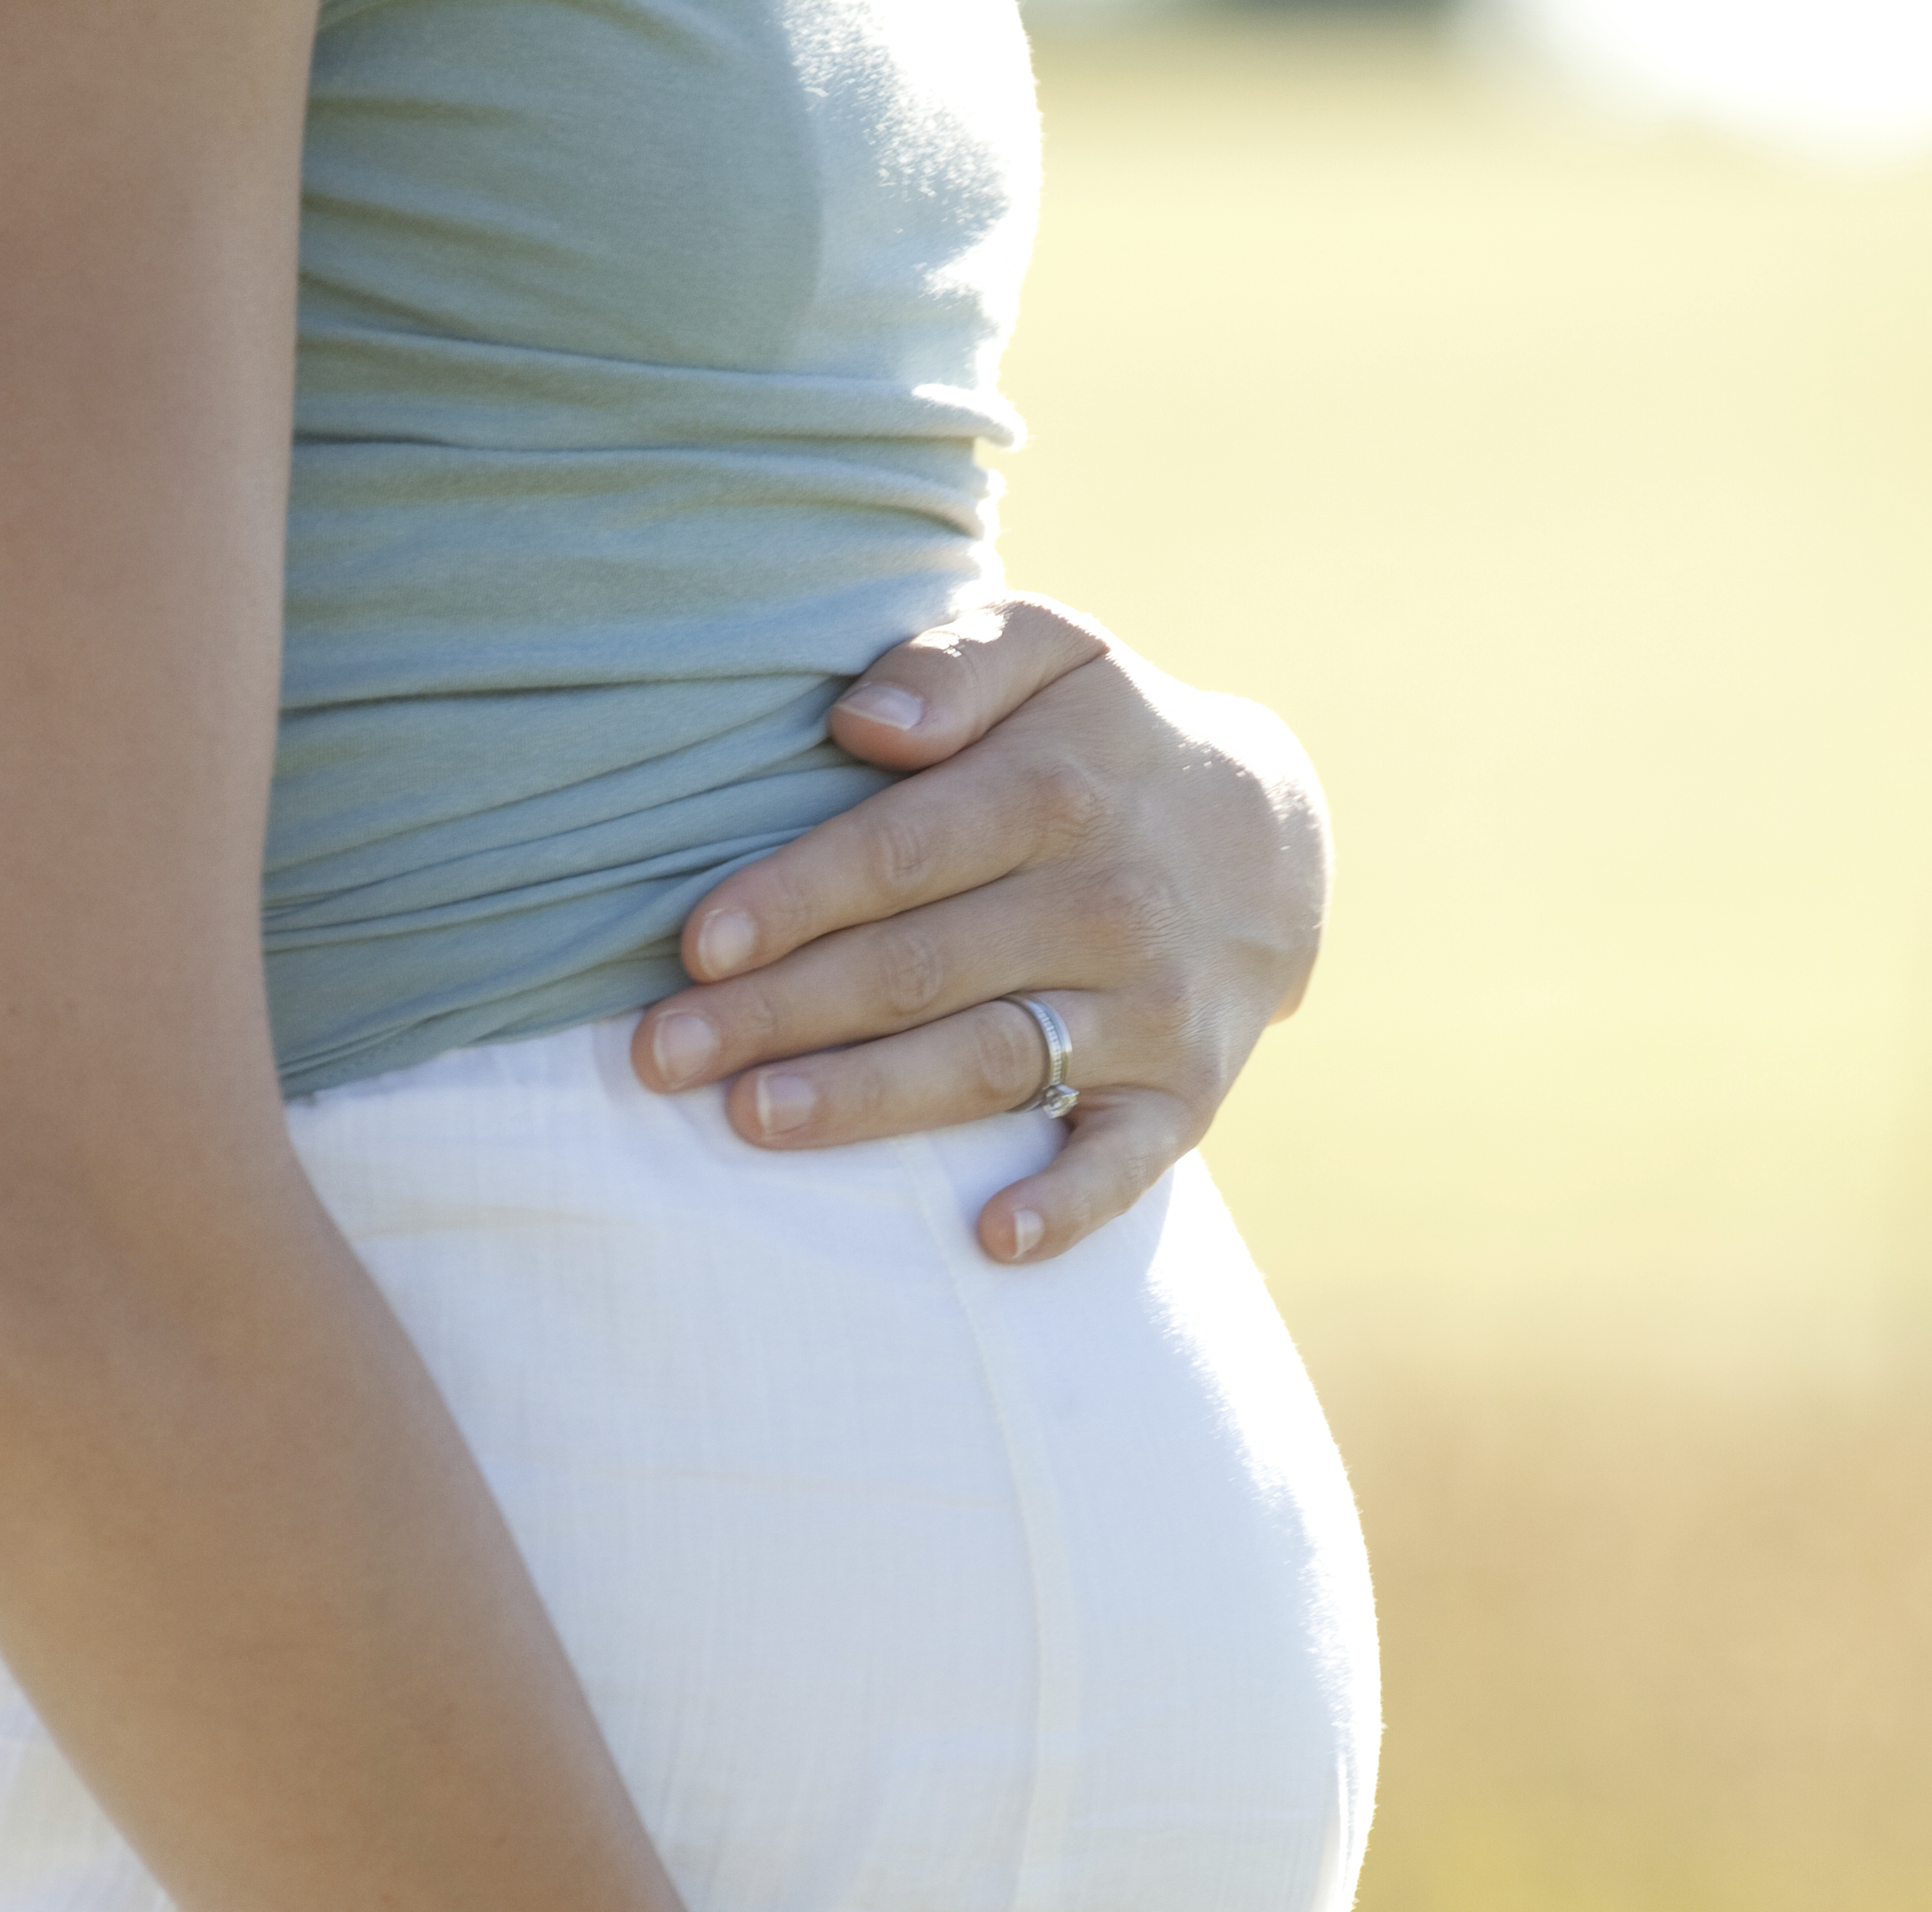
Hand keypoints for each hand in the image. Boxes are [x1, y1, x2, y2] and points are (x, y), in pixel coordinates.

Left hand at [628, 597, 1331, 1265]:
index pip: (905, 853)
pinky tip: (991, 1239)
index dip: (797, 899)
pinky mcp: (1182, 1096)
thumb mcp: (1053, 652)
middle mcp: (1108, 906)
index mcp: (1059, 793)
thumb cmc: (1102, 743)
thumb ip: (958, 661)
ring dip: (869, 1100)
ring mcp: (1147, 1011)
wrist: (1272, 841)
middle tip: (659, 1055)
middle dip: (782, 1013)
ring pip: (990, 1064)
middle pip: (921, 969)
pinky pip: (1125, 1163)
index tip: (696, 945)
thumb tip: (862, 723)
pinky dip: (1067, 1205)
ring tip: (751, 1120)